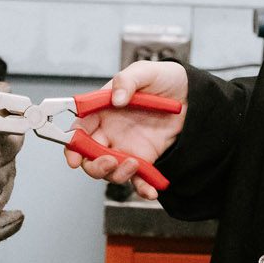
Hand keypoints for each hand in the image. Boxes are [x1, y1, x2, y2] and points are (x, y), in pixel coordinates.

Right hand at [65, 59, 187, 198]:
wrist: (191, 96)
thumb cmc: (163, 80)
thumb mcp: (145, 71)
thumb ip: (127, 80)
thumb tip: (117, 98)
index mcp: (102, 110)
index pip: (79, 129)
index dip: (72, 145)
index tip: (74, 157)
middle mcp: (110, 131)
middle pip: (89, 156)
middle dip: (94, 165)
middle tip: (109, 161)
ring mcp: (126, 147)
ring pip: (110, 171)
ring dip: (117, 174)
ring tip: (135, 164)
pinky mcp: (144, 159)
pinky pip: (137, 179)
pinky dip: (141, 188)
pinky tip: (150, 190)